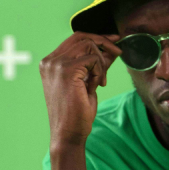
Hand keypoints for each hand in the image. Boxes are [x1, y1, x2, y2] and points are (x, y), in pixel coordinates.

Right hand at [39, 32, 121, 148]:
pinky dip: (101, 72)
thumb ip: (96, 65)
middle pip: (81, 36)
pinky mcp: (67, 70)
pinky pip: (94, 59)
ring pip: (89, 45)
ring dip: (101, 63)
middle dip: (104, 41)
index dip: (96, 37)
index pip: (75, 39)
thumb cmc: (77, 113)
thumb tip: (111, 50)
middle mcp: (50, 61)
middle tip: (118, 52)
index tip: (114, 40)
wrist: (68, 134)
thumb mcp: (88, 82)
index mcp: (50, 63)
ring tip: (101, 82)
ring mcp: (56, 64)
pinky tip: (97, 87)